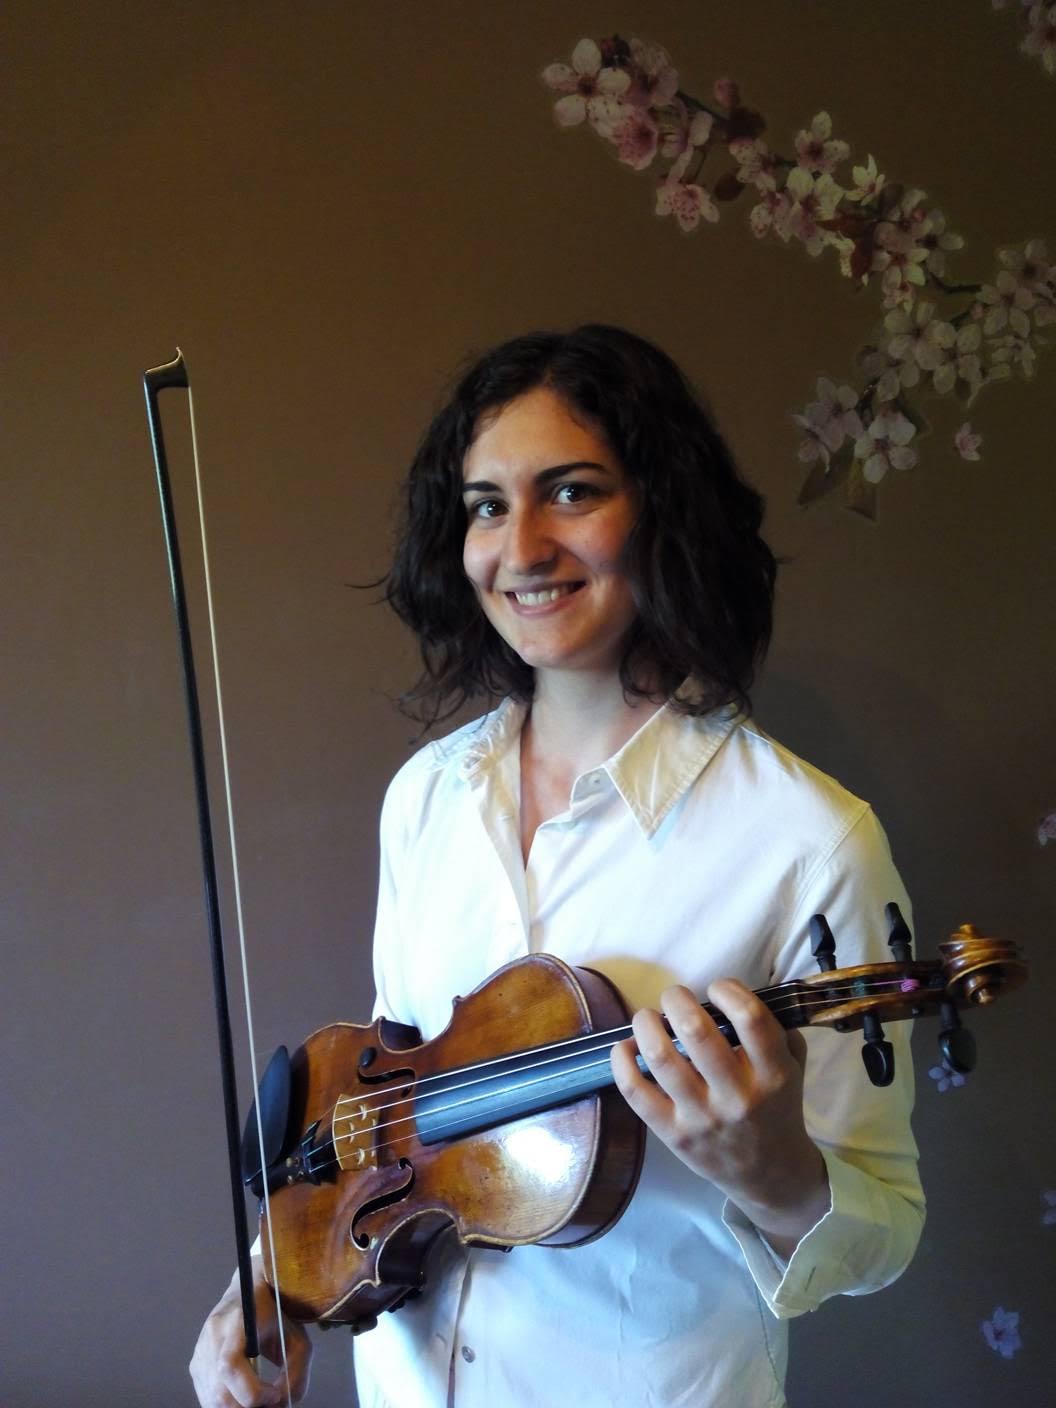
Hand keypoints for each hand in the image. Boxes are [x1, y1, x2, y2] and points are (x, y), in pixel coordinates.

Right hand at [189, 1258, 312, 1406]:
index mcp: (236, 1322)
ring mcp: (200, 1352)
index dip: (252, 1391)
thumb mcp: (297, 1339)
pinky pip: (207, 1397)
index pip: (229, 1366)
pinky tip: (244, 1396)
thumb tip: (281, 1404)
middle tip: (269, 1402)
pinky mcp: (196, 1365)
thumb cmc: (277, 1315)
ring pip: (212, 1400)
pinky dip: (227, 1405)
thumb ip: (296, 1373)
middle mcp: (211, 1337)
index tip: (275, 1394)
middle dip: (247, 1407)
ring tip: (259, 1398)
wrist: (250, 1291)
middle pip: (219, 1391)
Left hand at [611, 979, 828, 1254]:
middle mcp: (738, 1097)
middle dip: (677, 1000)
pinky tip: (626, 1046)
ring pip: (661, 1058)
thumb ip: (775, 1027)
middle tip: (675, 997)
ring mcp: (702, 1118)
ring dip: (646, 1024)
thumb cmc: (776, 1106)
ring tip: (648, 1017)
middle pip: (697, 1031)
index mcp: (773, 1074)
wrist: (769, 1172)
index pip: (750, 1019)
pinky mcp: (674, 1135)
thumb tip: (736, 991)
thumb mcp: (794, 1065)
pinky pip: (636, 1093)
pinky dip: (622, 1061)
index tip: (717, 988)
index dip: (728, 990)